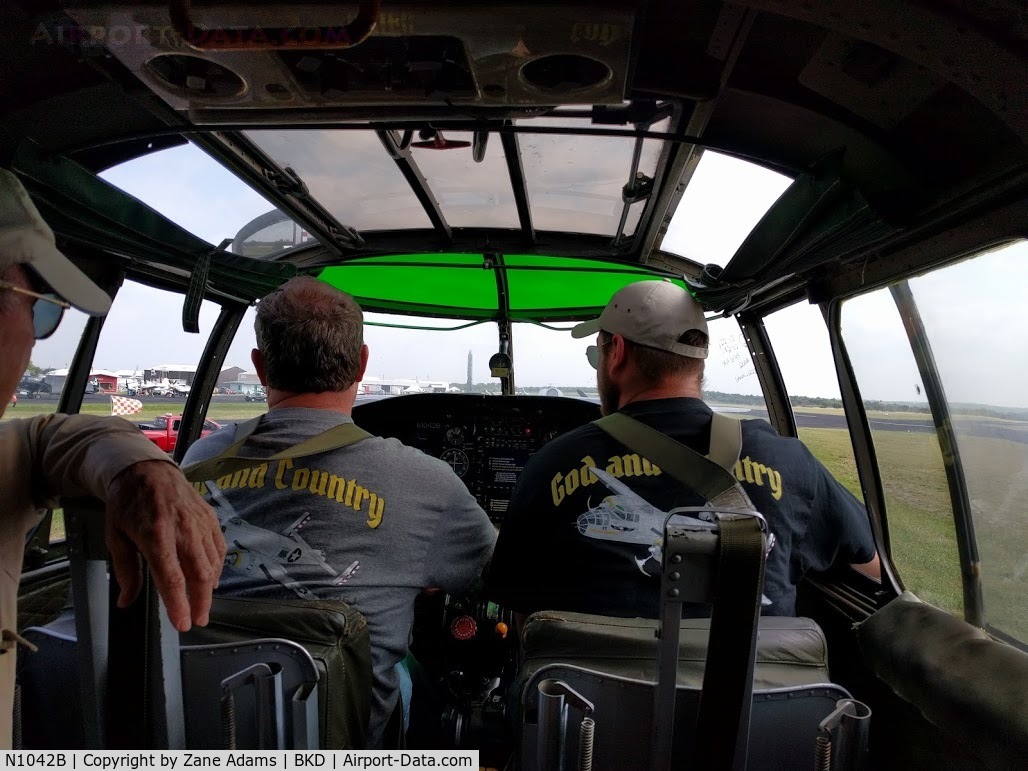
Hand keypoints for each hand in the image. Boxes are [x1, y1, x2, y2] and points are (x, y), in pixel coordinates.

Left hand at [106, 460, 225, 631]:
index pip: (172, 577)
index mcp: (155, 534)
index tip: (182, 624)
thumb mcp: (115, 536)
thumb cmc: (128, 503)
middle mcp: (182, 529)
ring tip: (203, 604)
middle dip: (201, 602)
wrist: (147, 470)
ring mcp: (199, 522)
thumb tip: (126, 601)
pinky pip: (218, 547)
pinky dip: (218, 567)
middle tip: (199, 620)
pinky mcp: (209, 517)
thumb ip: (125, 571)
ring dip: (210, 588)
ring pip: (212, 562)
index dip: (178, 604)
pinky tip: (212, 578)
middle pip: (199, 573)